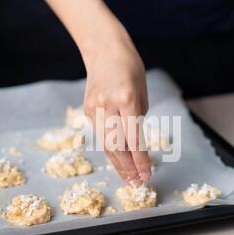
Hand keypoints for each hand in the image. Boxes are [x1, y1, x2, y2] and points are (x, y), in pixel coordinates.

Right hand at [83, 36, 150, 185]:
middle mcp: (107, 106)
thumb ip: (137, 118)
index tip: (147, 174)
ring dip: (117, 164)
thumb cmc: (130, 69)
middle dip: (128, 168)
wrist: (104, 51)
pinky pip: (100, 134)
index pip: (134, 138)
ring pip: (104, 144)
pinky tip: (119, 160)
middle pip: (116, 146)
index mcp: (126, 99)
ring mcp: (93, 109)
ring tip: (128, 179)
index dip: (140, 160)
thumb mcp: (142, 91)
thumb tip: (134, 143)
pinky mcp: (86, 110)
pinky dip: (110, 149)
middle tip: (137, 183)